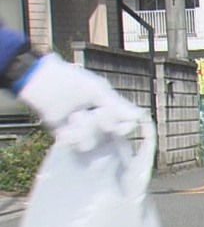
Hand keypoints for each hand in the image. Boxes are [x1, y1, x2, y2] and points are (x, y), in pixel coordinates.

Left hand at [16, 55, 145, 138]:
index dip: (124, 128)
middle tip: (91, 113)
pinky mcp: (66, 135)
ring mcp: (82, 129)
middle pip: (109, 135)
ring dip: (83, 130)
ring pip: (92, 142)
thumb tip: (140, 115)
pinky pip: (74, 144)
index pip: (125, 125)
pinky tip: (64, 126)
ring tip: (73, 116)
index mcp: (108, 107)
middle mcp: (97, 120)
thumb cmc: (70, 81)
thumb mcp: (97, 90)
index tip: (118, 125)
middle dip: (99, 124)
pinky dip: (70, 136)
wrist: (40, 83)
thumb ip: (118, 105)